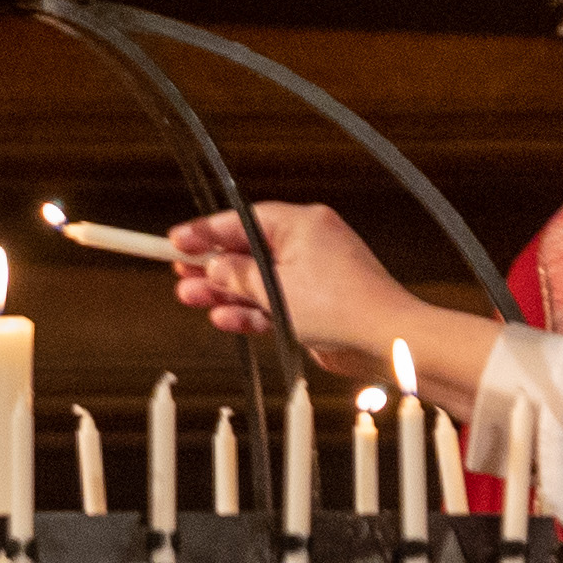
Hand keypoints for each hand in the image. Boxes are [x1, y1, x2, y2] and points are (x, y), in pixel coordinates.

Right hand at [161, 206, 416, 374]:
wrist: (386, 341)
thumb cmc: (342, 306)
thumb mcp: (276, 289)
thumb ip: (238, 275)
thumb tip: (213, 266)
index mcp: (302, 224)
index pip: (242, 221)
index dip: (206, 232)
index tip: (176, 240)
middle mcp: (308, 244)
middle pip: (247, 251)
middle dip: (212, 266)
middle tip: (179, 272)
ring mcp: (312, 276)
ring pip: (258, 281)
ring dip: (225, 291)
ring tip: (191, 297)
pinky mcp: (315, 305)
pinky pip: (275, 303)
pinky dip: (251, 310)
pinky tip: (224, 317)